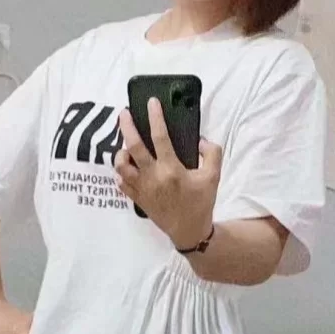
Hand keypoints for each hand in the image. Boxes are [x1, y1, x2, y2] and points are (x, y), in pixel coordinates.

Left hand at [115, 99, 221, 249]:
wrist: (189, 231)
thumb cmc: (202, 203)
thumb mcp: (214, 176)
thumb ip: (211, 153)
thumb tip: (199, 140)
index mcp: (172, 169)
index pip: (160, 137)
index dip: (155, 117)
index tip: (152, 102)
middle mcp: (153, 177)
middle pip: (133, 147)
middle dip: (127, 126)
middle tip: (124, 113)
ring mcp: (142, 188)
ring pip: (121, 166)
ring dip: (120, 152)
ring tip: (125, 145)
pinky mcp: (137, 198)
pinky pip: (121, 182)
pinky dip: (121, 172)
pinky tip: (126, 166)